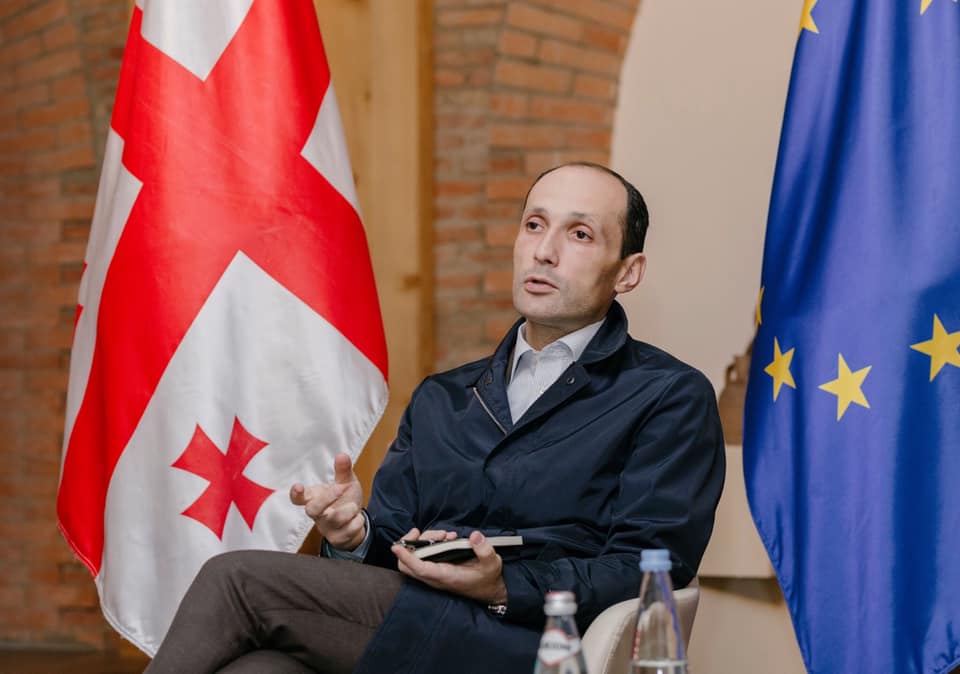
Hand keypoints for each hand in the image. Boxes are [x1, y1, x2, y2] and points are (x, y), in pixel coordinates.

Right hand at [290, 453, 364, 550]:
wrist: (355, 523)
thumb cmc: (345, 500)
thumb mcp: (346, 483)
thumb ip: (343, 471)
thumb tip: (342, 455)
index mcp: (315, 499)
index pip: (298, 498)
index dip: (295, 494)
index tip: (297, 487)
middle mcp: (317, 514)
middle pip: (312, 509)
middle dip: (327, 498)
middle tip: (341, 488)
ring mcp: (325, 528)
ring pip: (335, 519)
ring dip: (350, 509)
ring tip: (354, 506)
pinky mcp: (336, 538)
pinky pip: (349, 529)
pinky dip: (358, 521)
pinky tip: (356, 519)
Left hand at [392, 529, 507, 604]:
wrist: (489, 591)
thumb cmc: (488, 578)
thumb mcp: (492, 563)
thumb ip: (484, 550)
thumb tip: (474, 535)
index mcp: (446, 577)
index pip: (419, 568)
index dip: (406, 557)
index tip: (396, 546)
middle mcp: (435, 576)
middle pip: (407, 565)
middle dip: (409, 545)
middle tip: (420, 532)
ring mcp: (434, 573)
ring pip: (414, 558)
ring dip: (424, 540)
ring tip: (444, 534)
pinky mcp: (436, 569)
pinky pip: (422, 557)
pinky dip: (429, 543)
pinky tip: (446, 537)